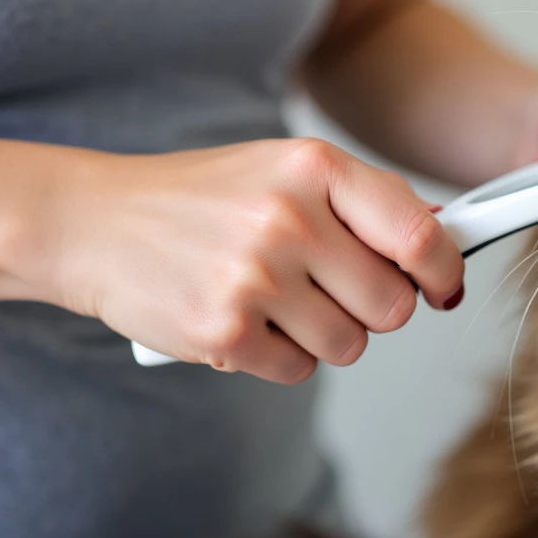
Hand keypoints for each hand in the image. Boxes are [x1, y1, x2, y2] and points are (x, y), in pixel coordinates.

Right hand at [42, 138, 463, 382]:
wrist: (93, 222)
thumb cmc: (204, 198)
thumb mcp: (285, 172)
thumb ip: (365, 202)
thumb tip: (444, 233)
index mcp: (314, 168)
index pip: (419, 235)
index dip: (444, 270)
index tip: (441, 285)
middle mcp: (287, 219)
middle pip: (393, 306)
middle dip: (373, 308)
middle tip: (332, 289)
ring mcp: (253, 278)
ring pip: (351, 345)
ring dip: (326, 334)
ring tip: (278, 300)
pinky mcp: (223, 333)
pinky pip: (300, 369)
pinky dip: (281, 354)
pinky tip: (247, 319)